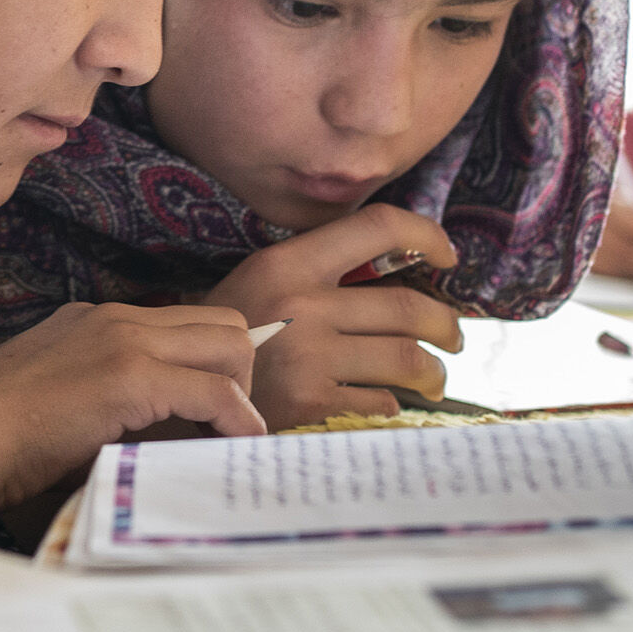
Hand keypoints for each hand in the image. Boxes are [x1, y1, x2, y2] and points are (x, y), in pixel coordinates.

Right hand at [0, 301, 264, 595]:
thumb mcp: (62, 400)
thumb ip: (107, 402)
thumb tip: (160, 439)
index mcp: (98, 320)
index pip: (185, 322)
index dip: (212, 363)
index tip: (218, 408)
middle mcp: (119, 318)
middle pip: (222, 322)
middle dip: (240, 371)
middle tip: (227, 423)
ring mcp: (127, 340)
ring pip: (230, 343)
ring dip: (243, 391)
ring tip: (228, 436)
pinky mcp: (132, 375)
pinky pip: (214, 390)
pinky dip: (238, 418)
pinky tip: (238, 444)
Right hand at [203, 205, 464, 427]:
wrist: (179, 393)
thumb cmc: (231, 335)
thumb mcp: (262, 282)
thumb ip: (320, 270)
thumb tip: (398, 269)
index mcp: (290, 262)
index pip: (377, 226)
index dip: (426, 235)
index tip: (447, 256)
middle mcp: (303, 304)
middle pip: (409, 308)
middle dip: (447, 327)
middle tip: (453, 339)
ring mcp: (308, 357)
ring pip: (406, 360)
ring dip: (433, 373)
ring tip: (433, 379)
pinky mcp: (311, 404)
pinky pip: (379, 401)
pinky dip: (392, 405)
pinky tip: (385, 403)